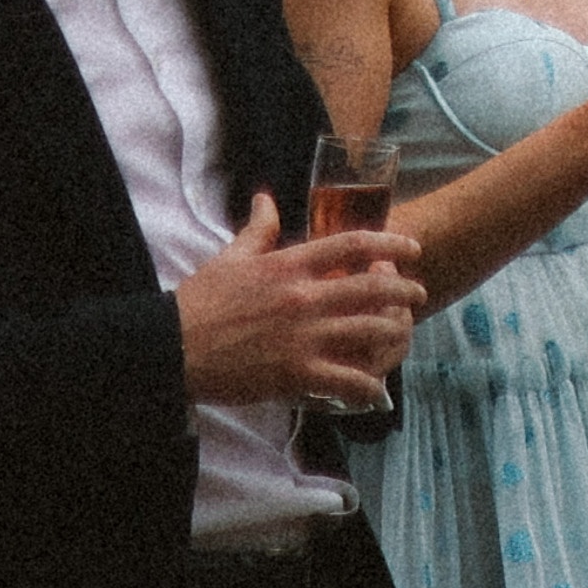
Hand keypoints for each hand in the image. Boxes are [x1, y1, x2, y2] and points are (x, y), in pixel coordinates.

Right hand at [177, 196, 415, 407]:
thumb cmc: (197, 303)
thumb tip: (267, 199)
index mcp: (288, 266)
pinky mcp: (299, 372)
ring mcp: (305, 336)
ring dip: (395, 331)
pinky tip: (375, 388)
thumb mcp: (228, 259)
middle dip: (405, 290)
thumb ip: (257, 231)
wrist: (169, 347)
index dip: (389, 243)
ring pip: (372, 330)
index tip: (411, 247)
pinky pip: (350, 379)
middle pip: (374, 287)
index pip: (352, 244)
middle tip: (417, 293)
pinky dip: (368, 385)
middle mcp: (305, 297)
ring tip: (401, 332)